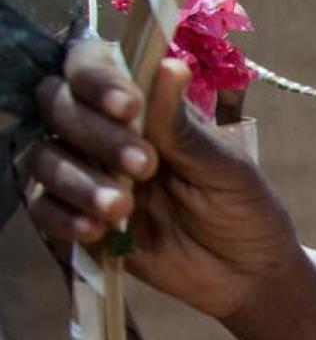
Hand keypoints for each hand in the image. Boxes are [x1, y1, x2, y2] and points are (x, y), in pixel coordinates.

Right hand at [28, 41, 299, 319]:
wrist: (248, 273)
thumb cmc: (242, 208)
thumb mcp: (222, 168)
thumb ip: (182, 126)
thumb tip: (169, 66)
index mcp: (139, 106)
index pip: (90, 67)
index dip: (97, 79)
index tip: (130, 106)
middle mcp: (102, 132)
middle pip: (57, 106)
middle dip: (94, 132)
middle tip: (144, 165)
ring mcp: (86, 175)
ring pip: (44, 157)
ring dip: (77, 179)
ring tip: (122, 207)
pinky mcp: (78, 219)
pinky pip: (44, 209)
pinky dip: (62, 216)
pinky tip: (96, 229)